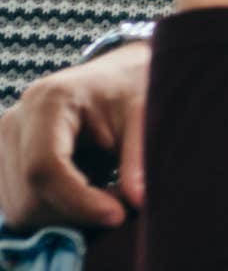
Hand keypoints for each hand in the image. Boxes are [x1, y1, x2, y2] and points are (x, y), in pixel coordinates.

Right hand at [0, 42, 150, 230]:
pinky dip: (57, 212)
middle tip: (123, 203)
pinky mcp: (5, 163)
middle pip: (28, 196)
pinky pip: (21, 207)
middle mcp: (14, 122)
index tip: (118, 215)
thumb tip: (137, 201)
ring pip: (21, 209)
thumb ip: (139, 155)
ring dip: (68, 216)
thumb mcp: (146, 113)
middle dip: (77, 212)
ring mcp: (3, 144)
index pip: (44, 167)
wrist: (116, 77)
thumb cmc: (131, 89)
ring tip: (109, 195)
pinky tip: (88, 196)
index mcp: (49, 101)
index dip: (78, 201)